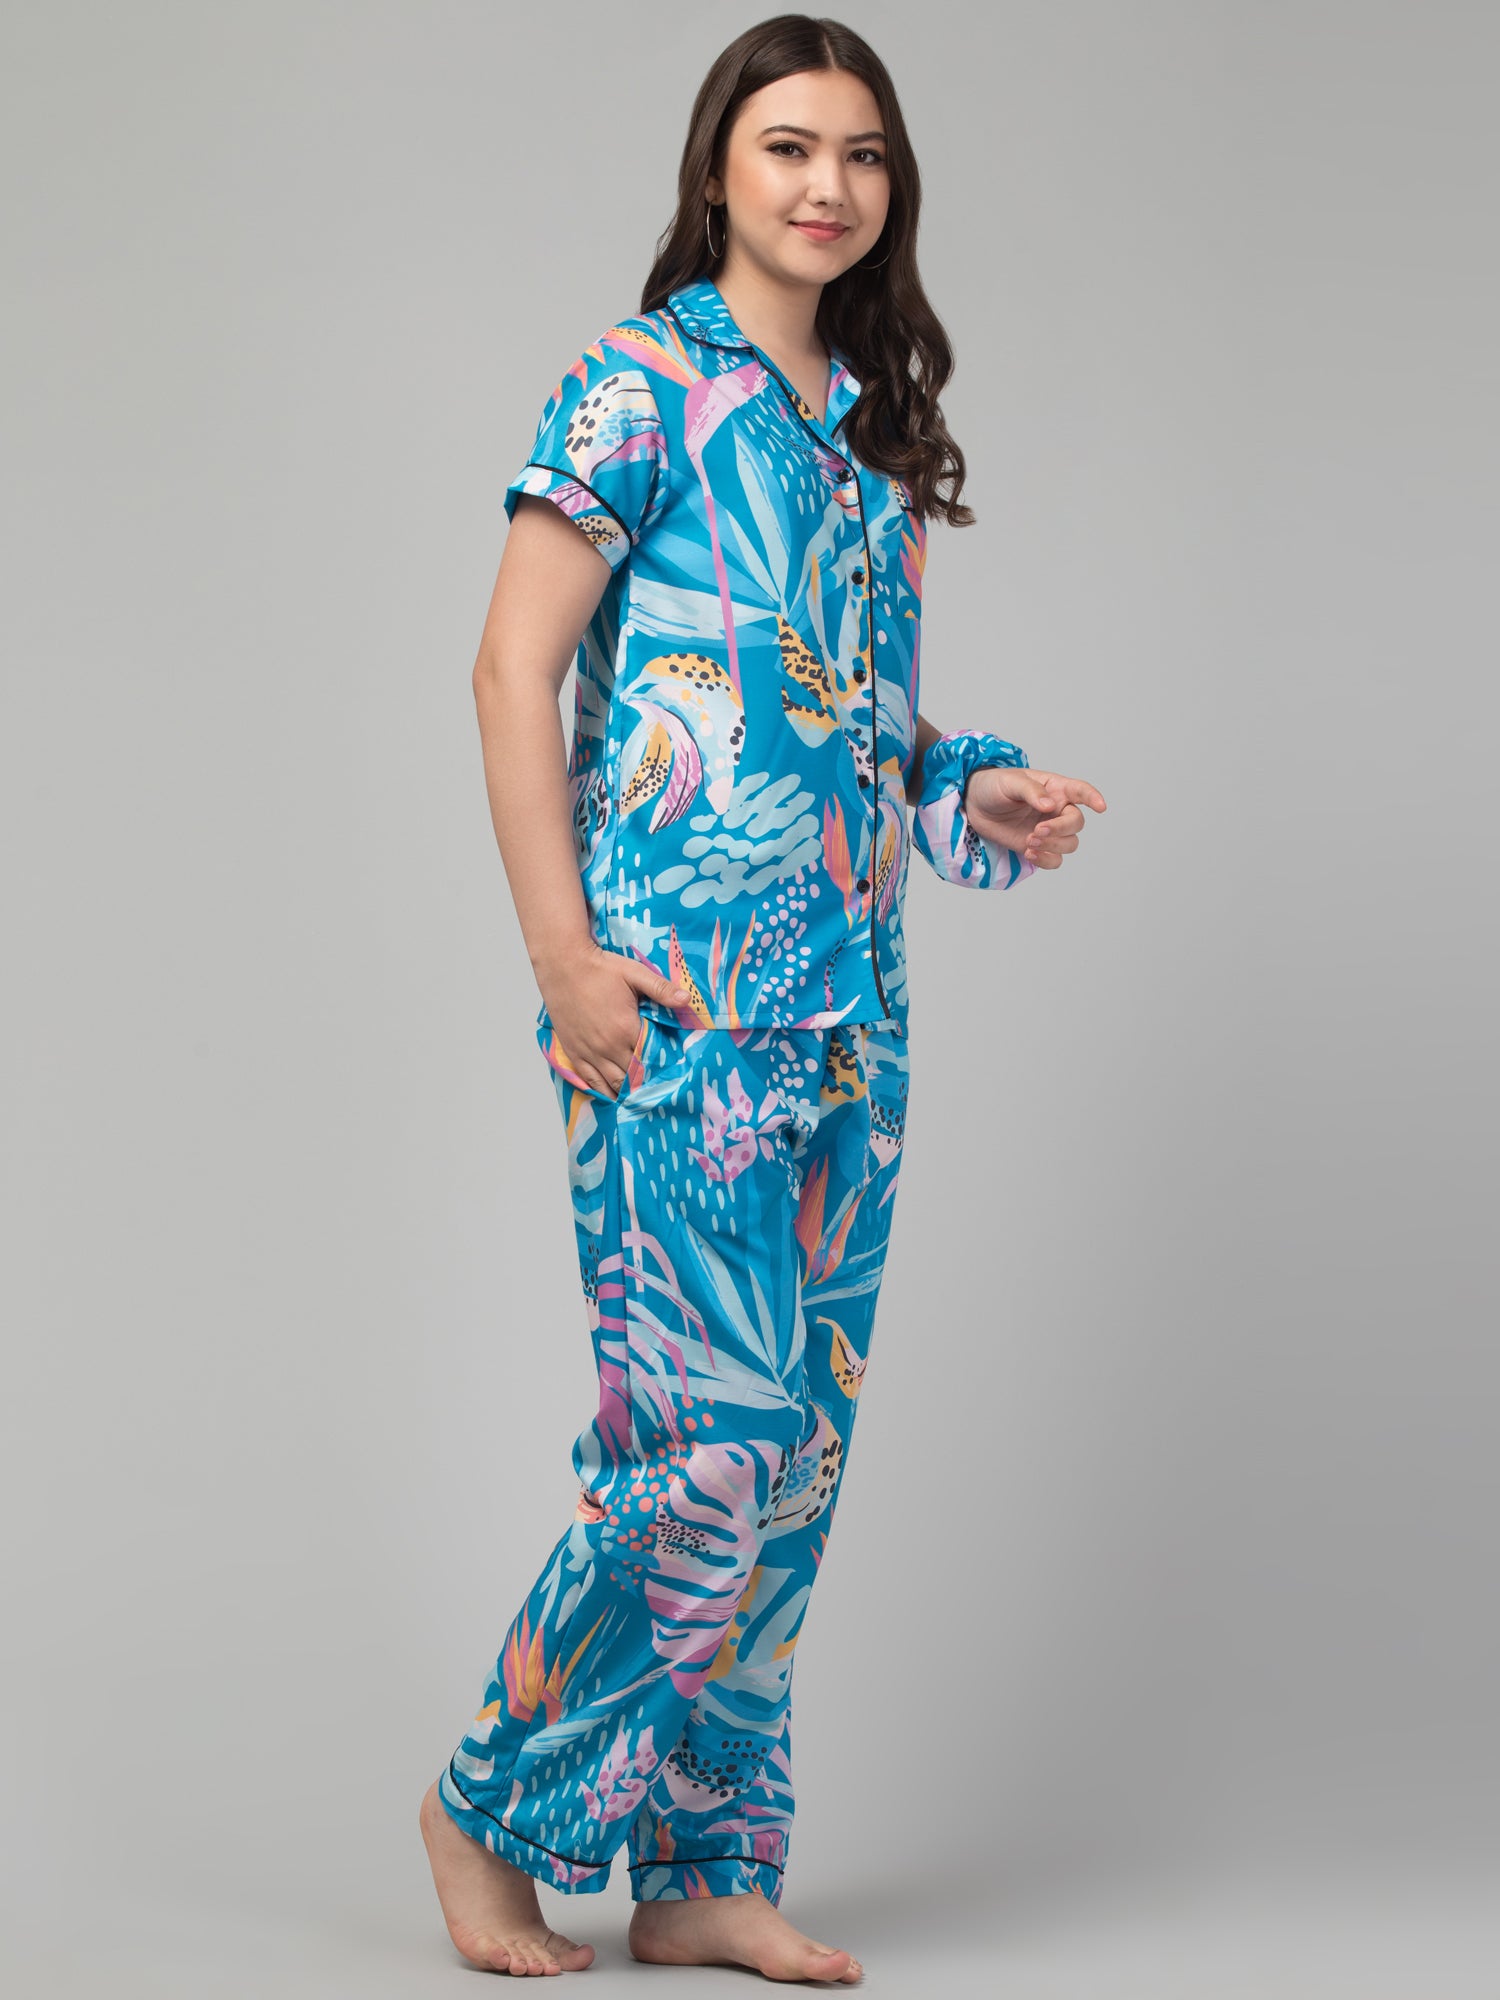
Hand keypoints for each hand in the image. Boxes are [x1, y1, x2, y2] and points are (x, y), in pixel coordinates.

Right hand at [536, 940, 692, 1099]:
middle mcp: (607, 1047)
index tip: (673, 1074)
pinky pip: (590, 1081)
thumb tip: (687, 1000)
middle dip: (647, 1083)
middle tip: (659, 1089)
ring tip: (640, 1097)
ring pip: (612, 1084)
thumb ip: (661, 989)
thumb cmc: (599, 968)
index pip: (650, 1059)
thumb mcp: (634, 973)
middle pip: (633, 1077)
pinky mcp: (574, 1052)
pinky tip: (614, 1095)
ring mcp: (589, 1052)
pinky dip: (603, 1091)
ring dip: (627, 1091)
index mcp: (626, 1029)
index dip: (662, 1068)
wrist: (562, 965)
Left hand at [964, 766, 1106, 867]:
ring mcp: (1048, 830)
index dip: (1093, 798)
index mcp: (1055, 788)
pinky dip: (1046, 860)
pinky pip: (1054, 860)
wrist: (974, 805)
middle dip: (1060, 829)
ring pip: (1069, 844)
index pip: (1080, 791)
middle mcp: (1056, 810)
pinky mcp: (1037, 847)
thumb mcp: (1010, 782)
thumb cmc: (994, 786)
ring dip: (1053, 846)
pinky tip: (1029, 853)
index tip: (1100, 807)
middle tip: (1036, 830)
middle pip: (1076, 823)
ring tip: (1029, 841)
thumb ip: (1031, 791)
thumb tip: (1050, 806)